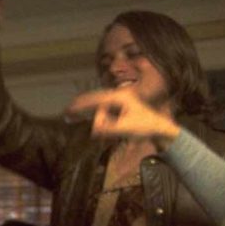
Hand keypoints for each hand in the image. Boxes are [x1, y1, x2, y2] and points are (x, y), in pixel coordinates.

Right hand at [66, 87, 180, 148]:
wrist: (160, 129)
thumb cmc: (145, 127)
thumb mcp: (126, 129)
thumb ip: (109, 128)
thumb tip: (93, 128)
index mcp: (120, 97)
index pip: (96, 99)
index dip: (81, 104)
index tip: (68, 109)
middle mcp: (119, 96)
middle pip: (94, 99)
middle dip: (79, 105)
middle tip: (65, 112)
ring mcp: (119, 101)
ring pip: (97, 104)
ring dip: (85, 110)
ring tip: (71, 116)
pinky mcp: (120, 108)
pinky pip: (102, 108)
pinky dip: (92, 112)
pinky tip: (84, 115)